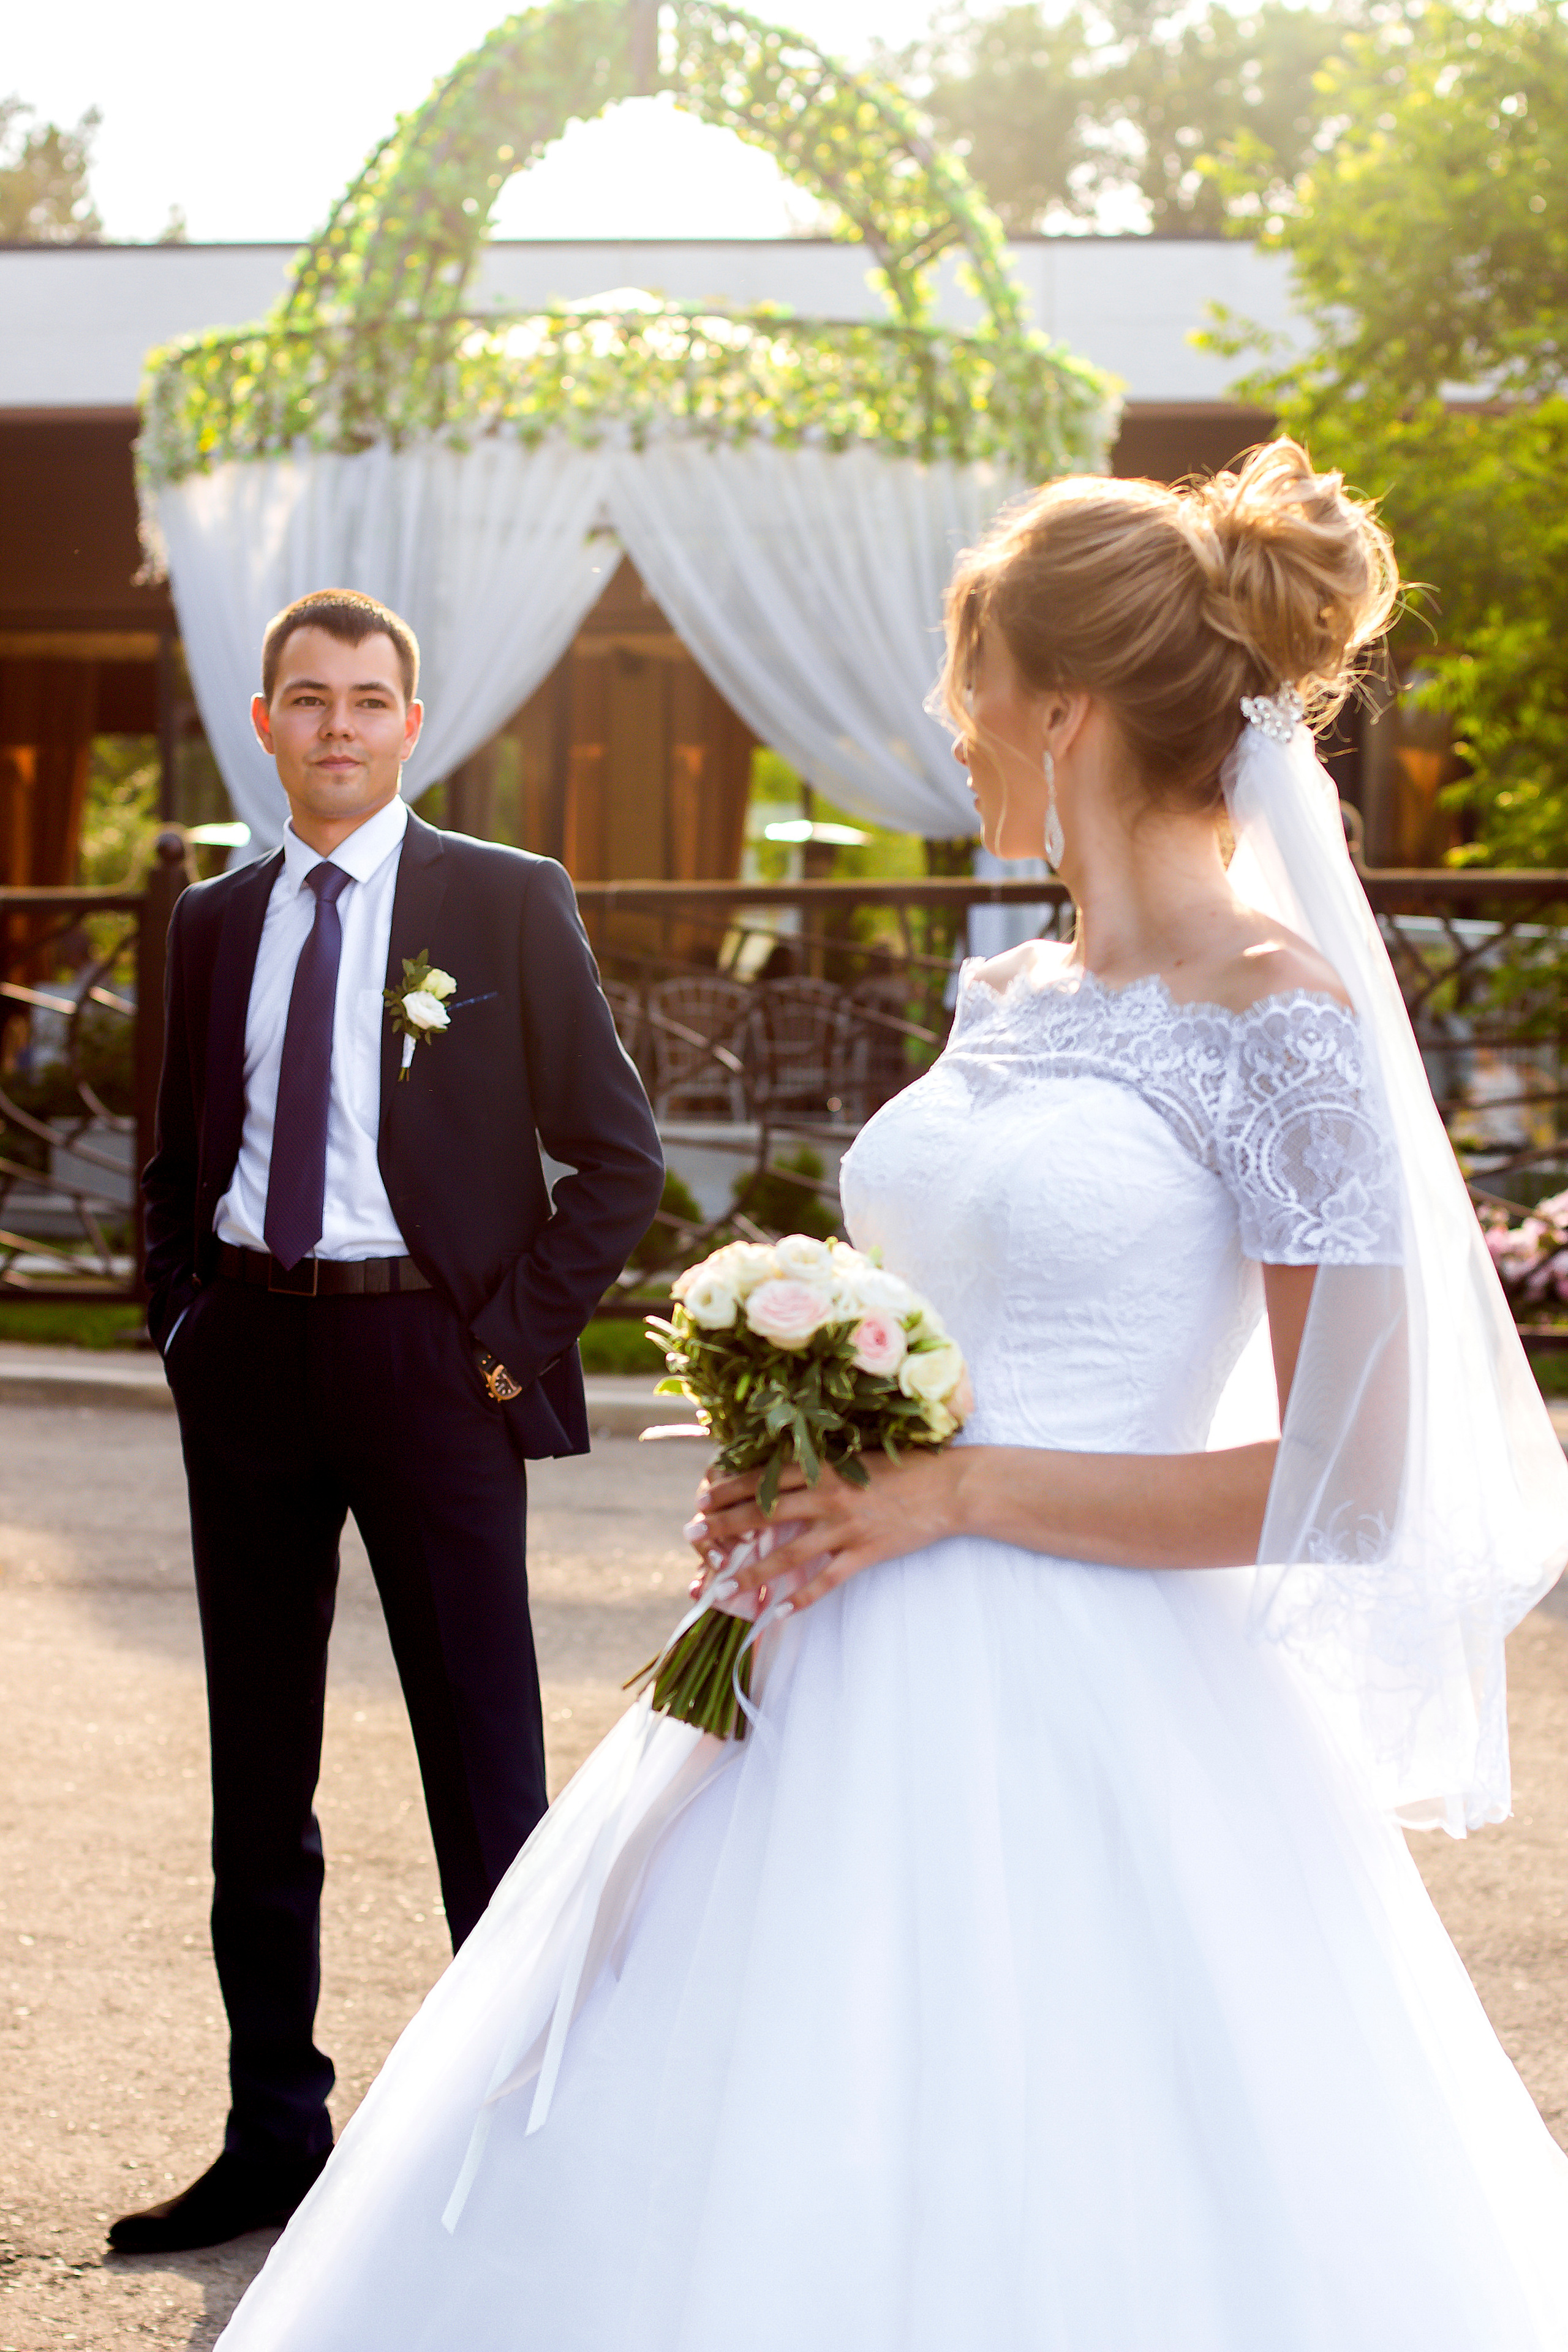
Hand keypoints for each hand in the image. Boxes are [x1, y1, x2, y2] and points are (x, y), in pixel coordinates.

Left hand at [686, 1449, 970, 1614]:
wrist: (948, 1486)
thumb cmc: (904, 1465)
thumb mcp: (857, 1457)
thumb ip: (822, 1467)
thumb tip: (787, 1475)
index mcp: (824, 1468)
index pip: (764, 1478)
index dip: (730, 1489)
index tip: (703, 1497)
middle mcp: (828, 1497)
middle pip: (764, 1513)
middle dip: (725, 1526)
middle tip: (693, 1535)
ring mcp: (846, 1527)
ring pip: (788, 1553)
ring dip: (752, 1571)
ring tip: (722, 1584)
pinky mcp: (866, 1553)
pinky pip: (827, 1580)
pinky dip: (802, 1598)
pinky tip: (779, 1612)